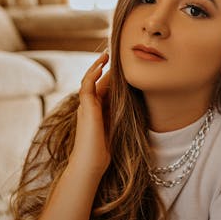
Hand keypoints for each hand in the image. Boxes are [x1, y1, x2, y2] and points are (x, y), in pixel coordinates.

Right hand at [70, 50, 110, 175]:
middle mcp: (89, 107)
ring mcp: (85, 107)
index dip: (110, 78)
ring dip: (96, 67)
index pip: (103, 89)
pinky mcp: (85, 108)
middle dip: (103, 69)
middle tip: (112, 55)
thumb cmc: (104, 153)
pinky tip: (100, 65)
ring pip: (88, 80)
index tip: (121, 68)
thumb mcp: (117, 129)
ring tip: (105, 55)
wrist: (91, 164)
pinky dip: (92, 74)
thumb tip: (135, 107)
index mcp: (96, 112)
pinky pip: (86, 86)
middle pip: (96, 82)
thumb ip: (121, 117)